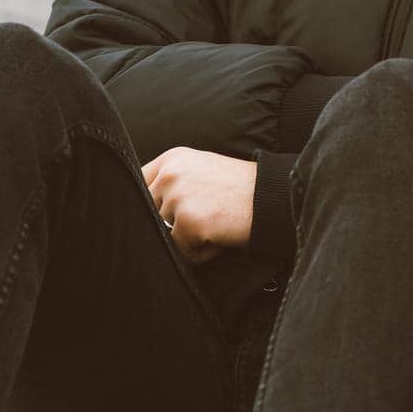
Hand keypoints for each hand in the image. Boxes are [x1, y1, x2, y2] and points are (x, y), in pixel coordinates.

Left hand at [141, 147, 256, 263]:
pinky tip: (221, 236)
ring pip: (164, 235)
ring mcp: (178, 196)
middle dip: (171, 225)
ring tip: (216, 224)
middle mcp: (171, 173)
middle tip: (206, 217)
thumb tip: (140, 209)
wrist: (274, 197)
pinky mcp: (189, 221)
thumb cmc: (241, 189)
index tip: (166, 215)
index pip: (138, 186)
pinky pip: (183, 252)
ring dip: (188, 239)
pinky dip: (202, 252)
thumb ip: (171, 182)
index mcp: (172, 159)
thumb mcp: (201, 170)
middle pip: (148, 215)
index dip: (150, 206)